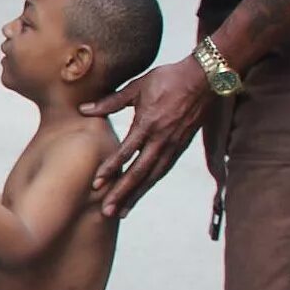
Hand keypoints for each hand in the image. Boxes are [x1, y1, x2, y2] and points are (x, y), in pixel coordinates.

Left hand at [82, 57, 208, 216]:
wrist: (205, 78)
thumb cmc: (168, 79)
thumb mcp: (137, 87)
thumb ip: (110, 101)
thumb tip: (83, 109)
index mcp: (148, 124)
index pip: (127, 152)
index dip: (111, 169)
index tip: (96, 184)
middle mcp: (162, 139)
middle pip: (140, 172)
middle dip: (122, 193)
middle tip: (107, 212)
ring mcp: (174, 145)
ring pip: (153, 176)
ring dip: (136, 195)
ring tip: (121, 212)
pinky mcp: (181, 147)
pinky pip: (163, 170)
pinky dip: (150, 184)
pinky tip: (140, 194)